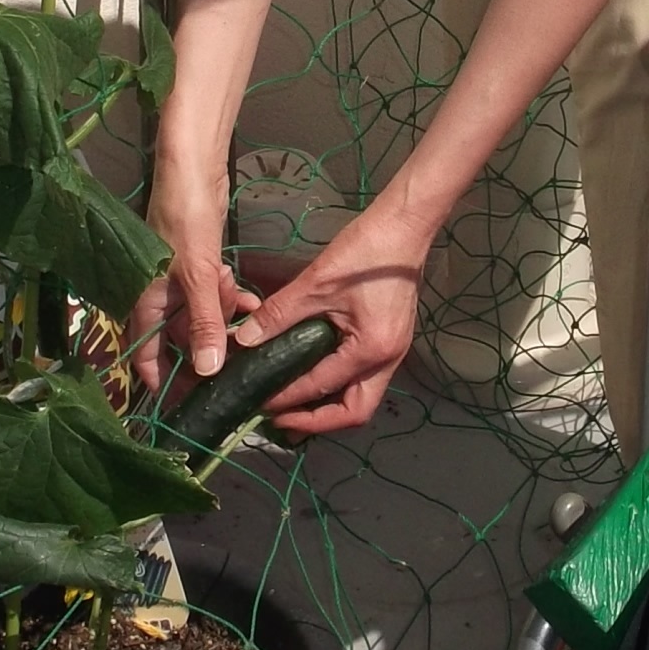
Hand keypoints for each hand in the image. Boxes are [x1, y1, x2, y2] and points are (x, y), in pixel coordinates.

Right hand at [131, 139, 256, 394]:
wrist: (191, 172)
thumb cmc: (184, 222)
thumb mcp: (198, 276)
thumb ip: (204, 324)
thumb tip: (207, 372)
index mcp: (144, 308)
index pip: (147, 362)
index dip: (167, 385)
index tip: (194, 405)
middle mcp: (157, 302)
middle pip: (180, 344)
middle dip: (210, 347)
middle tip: (237, 354)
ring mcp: (176, 285)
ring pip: (202, 320)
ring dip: (224, 318)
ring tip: (242, 308)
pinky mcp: (195, 269)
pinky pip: (212, 297)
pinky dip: (228, 298)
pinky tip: (247, 295)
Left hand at [224, 200, 429, 436]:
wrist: (404, 227)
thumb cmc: (365, 252)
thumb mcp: (315, 283)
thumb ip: (278, 315)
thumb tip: (244, 340)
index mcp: (371, 350)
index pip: (322, 386)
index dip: (288, 399)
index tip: (260, 402)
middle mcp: (388, 360)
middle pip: (355, 413)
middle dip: (317, 422)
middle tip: (282, 420)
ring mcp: (394, 352)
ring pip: (362, 399)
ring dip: (330, 407)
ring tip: (294, 405)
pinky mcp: (391, 341)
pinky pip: (365, 379)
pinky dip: (339, 386)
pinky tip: (315, 377)